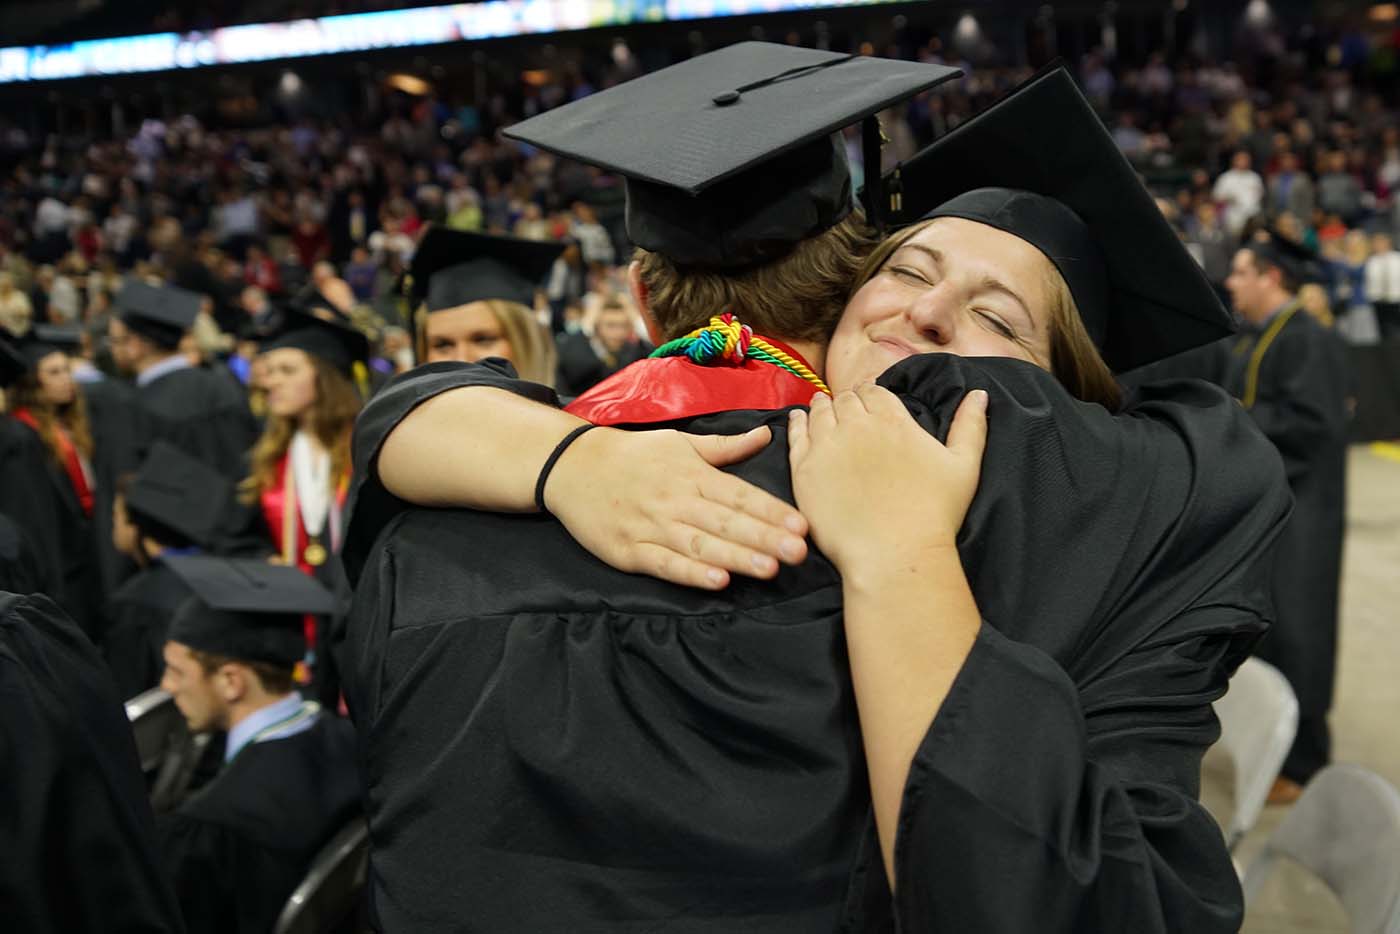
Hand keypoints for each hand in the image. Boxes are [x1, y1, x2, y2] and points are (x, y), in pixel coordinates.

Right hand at [544, 425, 809, 589]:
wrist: (573, 466)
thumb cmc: (634, 455)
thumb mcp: (681, 443)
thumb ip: (726, 447)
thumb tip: (766, 434)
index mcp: (692, 474)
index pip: (740, 495)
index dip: (772, 512)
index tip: (802, 526)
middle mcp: (676, 500)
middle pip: (726, 521)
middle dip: (765, 538)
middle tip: (798, 552)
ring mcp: (651, 527)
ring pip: (700, 545)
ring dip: (736, 558)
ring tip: (769, 569)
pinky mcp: (628, 551)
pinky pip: (664, 564)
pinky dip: (690, 574)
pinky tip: (716, 582)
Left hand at [787, 383, 987, 574]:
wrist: (893, 553)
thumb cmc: (934, 515)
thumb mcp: (965, 466)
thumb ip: (970, 426)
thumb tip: (979, 394)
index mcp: (893, 420)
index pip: (874, 391)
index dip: (870, 393)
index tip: (869, 399)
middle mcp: (856, 425)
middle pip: (845, 400)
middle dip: (847, 400)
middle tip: (846, 407)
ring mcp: (827, 446)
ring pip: (819, 412)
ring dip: (822, 406)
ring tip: (822, 405)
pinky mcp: (804, 470)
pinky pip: (795, 436)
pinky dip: (797, 423)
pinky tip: (798, 419)